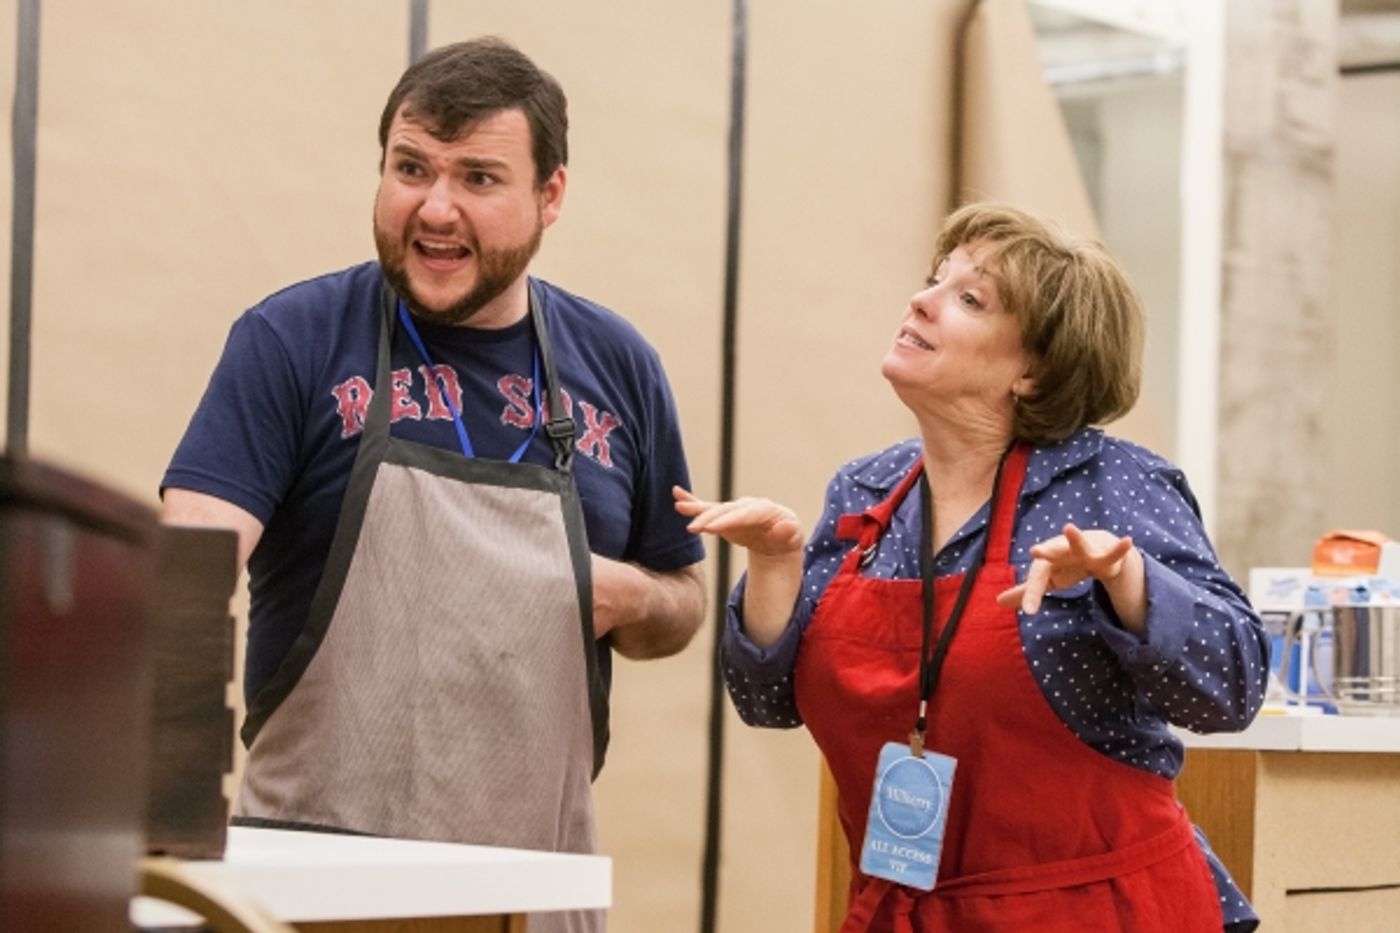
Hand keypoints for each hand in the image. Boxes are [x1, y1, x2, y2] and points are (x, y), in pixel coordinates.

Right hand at [673, 487, 804, 556]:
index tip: (712, 527)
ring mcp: (734, 511)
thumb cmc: (787, 537)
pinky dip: (693, 503)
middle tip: (694, 528)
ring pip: (714, 509)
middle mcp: (747, 506)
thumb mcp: (792, 538)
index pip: (745, 514)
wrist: (779, 537)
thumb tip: (787, 526)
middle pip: (726, 511)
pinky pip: (707, 509)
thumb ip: (788, 533)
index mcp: (765, 509)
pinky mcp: (724, 517)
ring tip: (680, 507)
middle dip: (709, 518)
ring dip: (697, 510)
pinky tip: (678, 496)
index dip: (728, 520)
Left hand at [997, 523, 1137, 614]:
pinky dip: (1120, 547)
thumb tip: (998, 602)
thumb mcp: (1047, 580)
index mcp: (1048, 562)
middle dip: (1045, 552)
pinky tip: (1128, 540)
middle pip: (1052, 554)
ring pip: (1078, 544)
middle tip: (1034, 550)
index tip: (1029, 612)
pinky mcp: (1104, 554)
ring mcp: (1084, 551)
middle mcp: (1063, 552)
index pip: (1037, 579)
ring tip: (1068, 527)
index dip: (1032, 594)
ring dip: (1074, 537)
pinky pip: (1113, 552)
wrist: (1097, 548)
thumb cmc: (1067, 564)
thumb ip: (1024, 591)